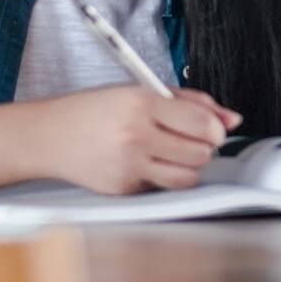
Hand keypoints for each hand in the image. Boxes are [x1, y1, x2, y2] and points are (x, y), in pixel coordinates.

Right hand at [32, 86, 241, 193]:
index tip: (214, 128)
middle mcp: (135, 136)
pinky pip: (162, 187)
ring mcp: (129, 166)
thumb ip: (189, 102)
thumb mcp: (139, 91)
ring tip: (173, 152)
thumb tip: (232, 119)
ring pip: (188, 177)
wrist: (48, 136)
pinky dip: (163, 177)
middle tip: (190, 139)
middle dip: (203, 147)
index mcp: (141, 103)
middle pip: (200, 153)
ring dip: (189, 166)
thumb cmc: (95, 110)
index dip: (216, 128)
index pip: (201, 123)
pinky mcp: (124, 189)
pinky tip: (146, 162)